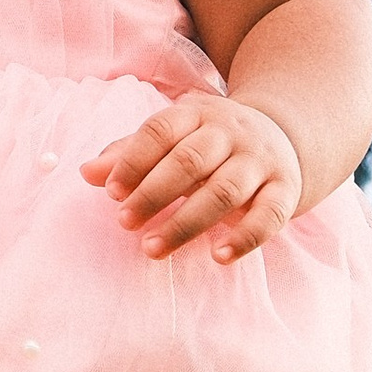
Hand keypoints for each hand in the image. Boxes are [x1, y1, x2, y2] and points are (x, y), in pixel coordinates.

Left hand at [82, 93, 301, 262]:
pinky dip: (245, 238)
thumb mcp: (174, 138)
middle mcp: (229, 134)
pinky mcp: (285, 189)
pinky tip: (219, 257)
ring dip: (186, 223)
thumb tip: (86, 172)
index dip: (134, 160)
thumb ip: (130, 153)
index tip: (112, 192)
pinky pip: (269, 215)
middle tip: (125, 223)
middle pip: (190, 160)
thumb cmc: (211, 143)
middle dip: (153, 194)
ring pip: (224, 191)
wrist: (286, 134)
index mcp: (195, 115)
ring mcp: (259, 161)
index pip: (160, 130)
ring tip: (153, 250)